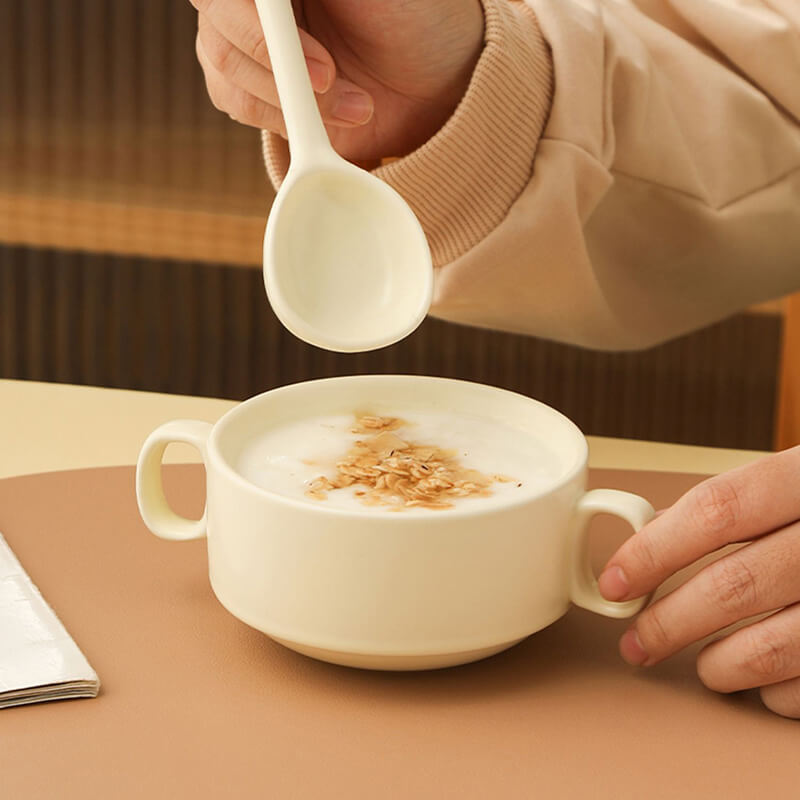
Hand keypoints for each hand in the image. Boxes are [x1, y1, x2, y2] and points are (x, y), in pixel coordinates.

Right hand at [191, 0, 483, 162]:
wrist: (437, 82)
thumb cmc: (416, 17)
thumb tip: (279, 1)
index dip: (255, 26)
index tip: (312, 60)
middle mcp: (257, 3)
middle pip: (219, 30)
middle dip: (279, 68)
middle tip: (334, 81)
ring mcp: (249, 42)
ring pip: (226, 71)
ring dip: (288, 101)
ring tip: (355, 107)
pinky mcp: (256, 89)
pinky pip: (238, 105)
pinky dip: (281, 122)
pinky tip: (327, 122)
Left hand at [598, 446, 799, 718]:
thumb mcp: (795, 481)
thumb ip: (733, 505)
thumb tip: (648, 537)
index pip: (715, 511)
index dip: (654, 550)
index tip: (615, 581)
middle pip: (734, 586)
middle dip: (670, 622)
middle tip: (636, 641)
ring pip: (774, 647)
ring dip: (719, 665)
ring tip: (702, 667)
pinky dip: (777, 691)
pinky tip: (764, 682)